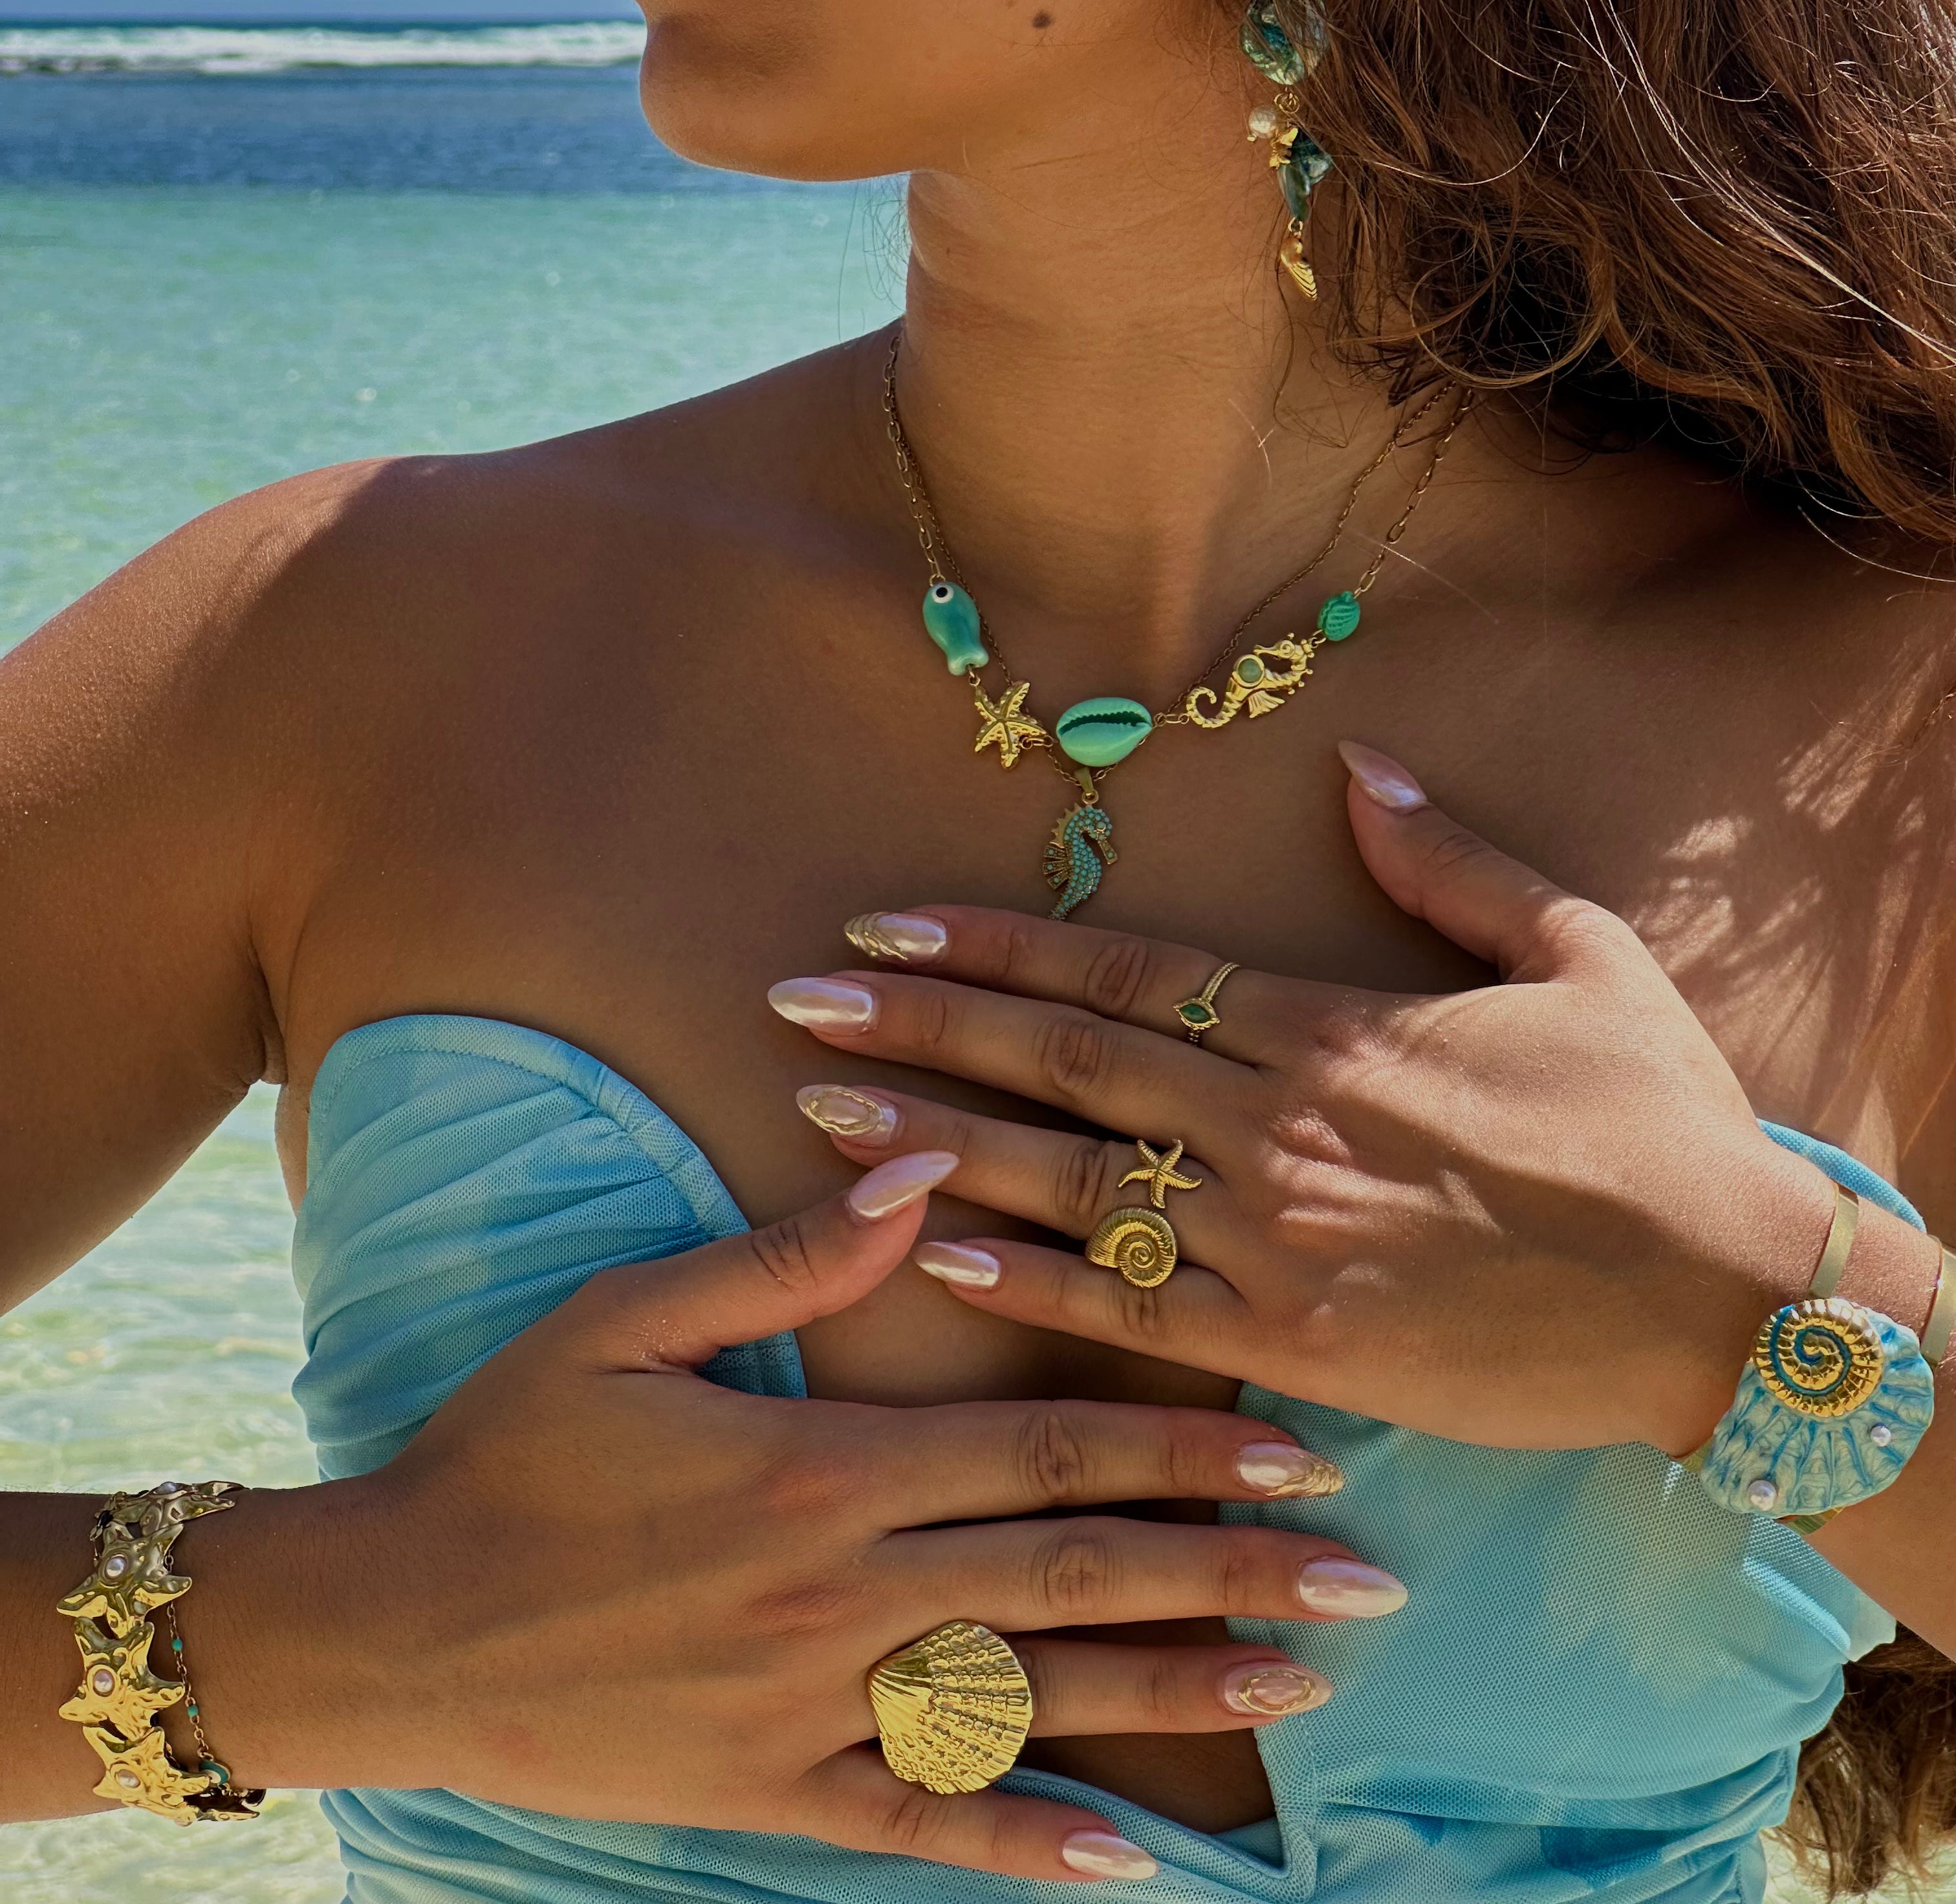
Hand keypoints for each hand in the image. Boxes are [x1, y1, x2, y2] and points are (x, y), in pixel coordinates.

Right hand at [208, 1157, 1379, 1885]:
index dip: (1179, 1444)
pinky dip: (1027, 1848)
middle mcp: (839, 1595)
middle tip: (1365, 1577)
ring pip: (1031, 1701)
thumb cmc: (507, 1450)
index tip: (1296, 1446)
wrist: (390, 1624)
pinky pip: (921, 1829)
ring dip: (1176, 1691)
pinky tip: (1130, 1861)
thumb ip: (785, 1259)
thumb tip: (918, 1170)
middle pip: (1072, 1573)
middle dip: (1230, 1570)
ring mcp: (810, 1709)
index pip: (1043, 1450)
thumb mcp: (625, 1320)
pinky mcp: (771, 1795)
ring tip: (1303, 1686)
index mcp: (820, 1468)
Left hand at [777, 745, 1839, 1459]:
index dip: (991, 944)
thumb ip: (1454, 863)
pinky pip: (1132, 1311)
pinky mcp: (1298, 1344)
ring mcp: (1278, 1239)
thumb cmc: (1656, 1121)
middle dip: (920, 1027)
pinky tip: (931, 1260)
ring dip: (937, 1145)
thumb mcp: (1579, 952)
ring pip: (1069, 1182)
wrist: (1725, 1298)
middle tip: (796, 1001)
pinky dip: (1027, 1285)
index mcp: (1327, 1025)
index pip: (1120, 971)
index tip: (884, 925)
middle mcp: (1277, 1125)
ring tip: (820, 1116)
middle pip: (1062, 1063)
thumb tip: (1362, 767)